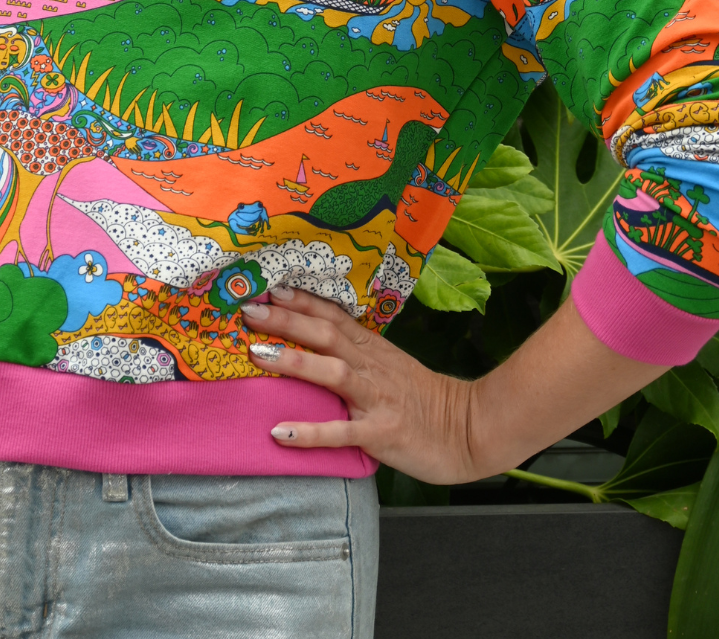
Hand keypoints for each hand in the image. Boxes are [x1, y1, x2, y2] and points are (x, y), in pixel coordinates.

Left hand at [242, 287, 476, 482]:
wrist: (470, 429)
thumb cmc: (424, 400)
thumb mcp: (390, 367)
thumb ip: (357, 354)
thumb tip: (316, 343)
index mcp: (373, 349)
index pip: (333, 316)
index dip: (301, 301)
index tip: (269, 286)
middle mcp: (372, 367)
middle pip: (325, 334)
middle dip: (285, 320)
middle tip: (247, 309)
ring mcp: (376, 398)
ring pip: (332, 373)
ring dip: (294, 361)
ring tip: (256, 354)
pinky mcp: (381, 433)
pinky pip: (341, 432)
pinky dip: (310, 432)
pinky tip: (280, 432)